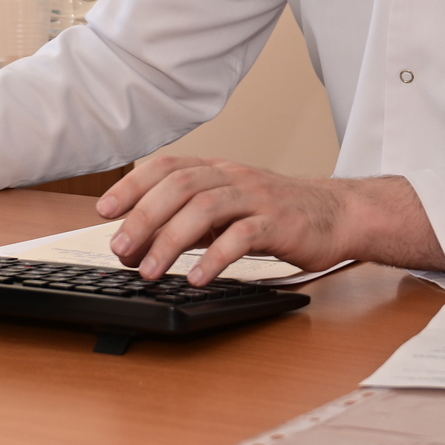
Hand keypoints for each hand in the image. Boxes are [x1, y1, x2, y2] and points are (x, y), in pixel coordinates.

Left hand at [93, 157, 444, 282]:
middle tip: (121, 248)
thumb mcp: (230, 209)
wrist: (340, 214)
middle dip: (144, 217)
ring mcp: (258, 198)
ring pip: (205, 208)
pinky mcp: (280, 224)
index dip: (132, 185)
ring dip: (170, 240)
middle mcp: (235, 178)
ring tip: (150, 270)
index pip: (168, 166)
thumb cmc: (279, 214)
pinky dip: (214, 257)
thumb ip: (190, 219)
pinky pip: (242, 236)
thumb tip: (139, 241)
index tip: (104, 210)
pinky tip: (196, 278)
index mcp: (219, 171)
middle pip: (180, 186)